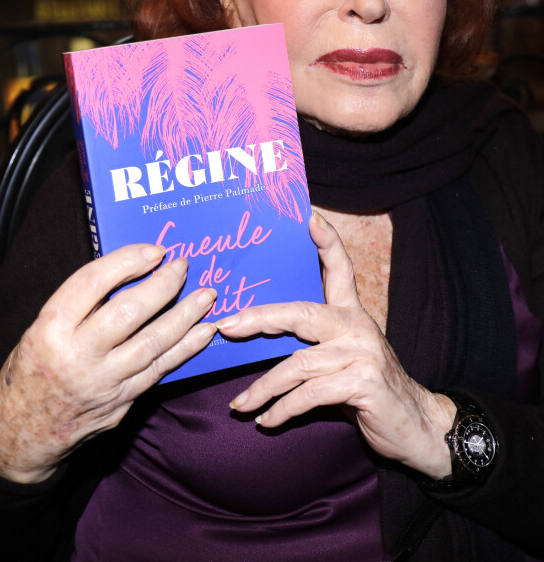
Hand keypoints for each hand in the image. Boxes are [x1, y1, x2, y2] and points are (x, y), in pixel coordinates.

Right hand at [0, 244, 216, 483]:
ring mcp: (103, 383)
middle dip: (163, 285)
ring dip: (185, 315)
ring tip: (207, 295)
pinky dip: (186, 348)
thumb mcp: (39, 329)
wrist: (21, 435)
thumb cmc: (31, 371)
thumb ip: (79, 304)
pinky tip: (203, 331)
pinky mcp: (121, 402)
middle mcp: (77, 356)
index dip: (127, 261)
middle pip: (129, 312)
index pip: (92, 283)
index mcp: (50, 329)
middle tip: (183, 266)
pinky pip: (160, 370)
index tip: (154, 251)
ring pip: (153, 342)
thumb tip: (130, 270)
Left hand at [216, 212, 455, 479]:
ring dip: (264, 387)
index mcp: (352, 314)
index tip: (309, 216)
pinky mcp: (363, 384)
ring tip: (241, 403)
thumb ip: (312, 343)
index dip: (326, 241)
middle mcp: (357, 327)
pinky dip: (283, 409)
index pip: (340, 269)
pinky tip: (266, 420)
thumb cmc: (369, 390)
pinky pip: (310, 394)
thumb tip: (257, 337)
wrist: (417, 426)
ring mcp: (362, 354)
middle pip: (299, 314)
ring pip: (298, 364)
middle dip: (259, 319)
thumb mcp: (344, 357)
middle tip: (226, 327)